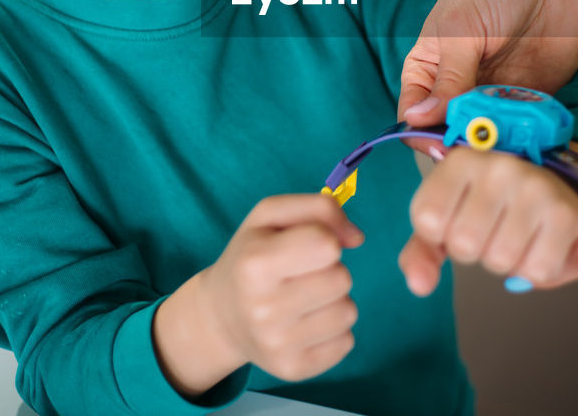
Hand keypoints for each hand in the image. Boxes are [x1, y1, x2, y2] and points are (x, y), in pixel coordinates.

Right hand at [197, 195, 364, 381]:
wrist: (220, 317)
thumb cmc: (251, 255)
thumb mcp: (270, 215)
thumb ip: (319, 208)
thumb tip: (357, 238)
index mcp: (255, 263)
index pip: (326, 245)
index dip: (325, 239)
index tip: (306, 246)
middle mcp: (263, 308)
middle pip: (341, 279)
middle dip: (330, 270)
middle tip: (301, 275)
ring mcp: (277, 345)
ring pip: (348, 312)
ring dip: (334, 300)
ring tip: (304, 298)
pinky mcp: (293, 369)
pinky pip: (346, 342)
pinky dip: (333, 330)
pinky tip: (306, 323)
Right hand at [398, 0, 577, 150]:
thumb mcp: (461, 31)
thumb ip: (448, 80)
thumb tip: (419, 121)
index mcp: (429, 69)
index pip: (415, 116)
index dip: (424, 135)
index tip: (443, 146)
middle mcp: (460, 87)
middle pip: (452, 132)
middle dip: (464, 144)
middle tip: (480, 147)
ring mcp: (496, 95)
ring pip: (489, 136)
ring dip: (496, 144)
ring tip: (508, 141)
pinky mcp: (530, 98)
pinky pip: (523, 129)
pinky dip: (526, 137)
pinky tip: (531, 134)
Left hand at [399, 147, 577, 295]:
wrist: (548, 187)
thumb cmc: (486, 204)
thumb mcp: (445, 218)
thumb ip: (421, 253)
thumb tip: (420, 286)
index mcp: (461, 161)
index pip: (427, 220)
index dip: (439, 235)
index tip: (457, 218)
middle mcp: (499, 167)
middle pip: (464, 245)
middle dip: (475, 250)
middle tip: (491, 228)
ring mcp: (534, 187)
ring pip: (500, 261)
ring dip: (505, 261)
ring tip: (515, 233)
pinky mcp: (565, 213)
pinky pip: (536, 271)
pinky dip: (534, 269)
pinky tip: (538, 242)